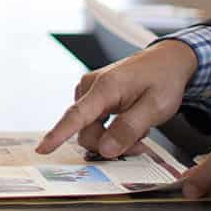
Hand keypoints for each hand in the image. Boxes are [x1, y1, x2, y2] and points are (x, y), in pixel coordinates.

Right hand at [35, 40, 194, 157]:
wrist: (168, 60)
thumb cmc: (163, 78)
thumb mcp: (156, 107)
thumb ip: (129, 129)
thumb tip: (105, 149)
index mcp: (105, 87)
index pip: (77, 115)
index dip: (58, 134)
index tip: (42, 149)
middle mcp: (91, 86)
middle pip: (87, 131)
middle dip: (110, 144)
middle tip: (139, 145)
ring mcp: (90, 90)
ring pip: (90, 129)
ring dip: (113, 137)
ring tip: (138, 128)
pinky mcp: (94, 96)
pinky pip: (94, 123)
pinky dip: (111, 129)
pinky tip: (129, 122)